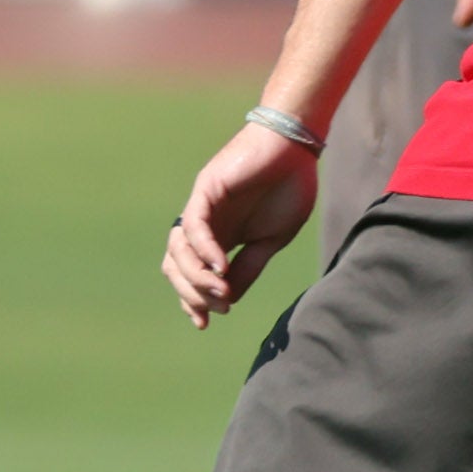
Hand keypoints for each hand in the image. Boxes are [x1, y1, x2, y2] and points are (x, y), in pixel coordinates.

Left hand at [162, 123, 320, 329]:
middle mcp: (204, 225)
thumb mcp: (272, 239)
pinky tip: (220, 267)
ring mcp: (202, 208)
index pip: (191, 274)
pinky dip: (204, 249)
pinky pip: (194, 225)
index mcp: (219, 238)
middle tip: (216, 310)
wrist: (296, 148)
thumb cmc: (290, 188)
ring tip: (221, 291)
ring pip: (177, 249)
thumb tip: (228, 299)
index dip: (193, 300)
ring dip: (195, 276)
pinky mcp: (206, 191)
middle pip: (175, 266)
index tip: (206, 322)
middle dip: (190, 293)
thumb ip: (250, 266)